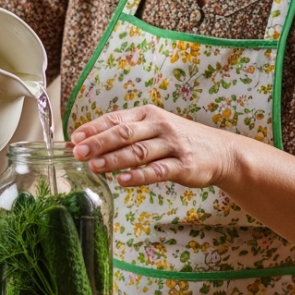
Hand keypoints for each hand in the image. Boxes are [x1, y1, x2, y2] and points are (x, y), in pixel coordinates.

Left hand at [69, 105, 236, 187]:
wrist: (220, 151)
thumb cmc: (178, 140)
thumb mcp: (154, 127)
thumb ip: (126, 133)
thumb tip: (88, 141)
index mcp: (148, 114)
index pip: (115, 119)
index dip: (93, 128)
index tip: (74, 138)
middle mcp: (159, 125)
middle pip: (124, 133)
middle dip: (99, 143)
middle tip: (78, 153)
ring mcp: (173, 145)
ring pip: (138, 152)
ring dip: (114, 159)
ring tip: (95, 166)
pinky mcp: (184, 165)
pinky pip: (158, 170)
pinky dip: (139, 176)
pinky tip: (123, 180)